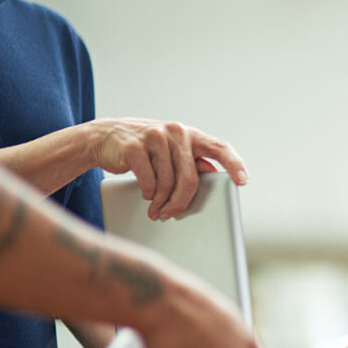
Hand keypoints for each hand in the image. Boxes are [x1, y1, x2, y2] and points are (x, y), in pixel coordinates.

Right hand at [88, 118, 247, 220]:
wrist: (104, 137)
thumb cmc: (146, 149)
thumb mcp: (171, 150)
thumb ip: (191, 160)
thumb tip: (214, 175)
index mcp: (190, 134)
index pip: (219, 148)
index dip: (234, 164)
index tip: (242, 181)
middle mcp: (176, 132)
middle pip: (190, 178)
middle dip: (182, 202)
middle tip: (172, 215)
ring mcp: (155, 137)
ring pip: (168, 183)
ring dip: (162, 202)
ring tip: (157, 210)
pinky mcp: (134, 147)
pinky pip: (148, 181)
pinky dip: (148, 194)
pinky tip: (146, 195)